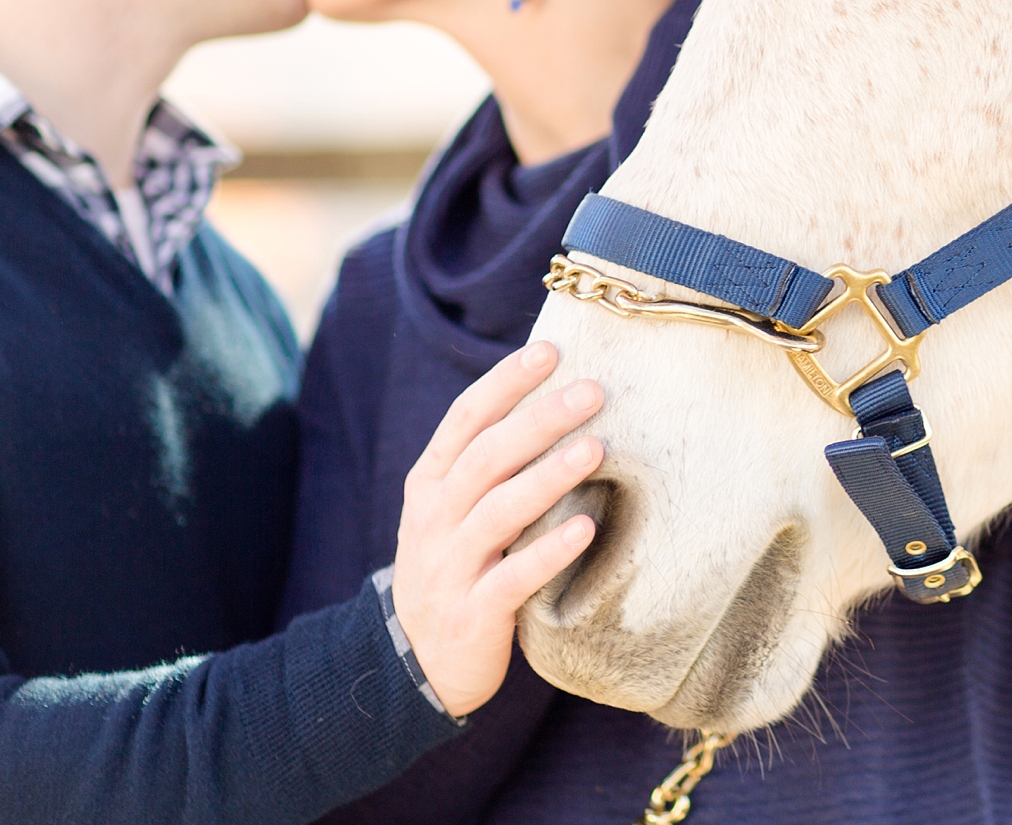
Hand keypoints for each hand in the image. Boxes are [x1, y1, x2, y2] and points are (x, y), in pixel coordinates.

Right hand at [390, 341, 601, 717]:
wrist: (414, 662)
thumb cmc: (457, 568)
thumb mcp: (456, 511)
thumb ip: (492, 465)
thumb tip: (557, 401)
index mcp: (432, 483)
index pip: (465, 419)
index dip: (505, 382)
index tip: (550, 350)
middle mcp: (435, 517)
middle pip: (487, 456)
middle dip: (540, 419)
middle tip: (592, 391)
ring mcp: (450, 566)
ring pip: (499, 511)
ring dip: (549, 477)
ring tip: (597, 449)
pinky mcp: (472, 613)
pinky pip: (513, 578)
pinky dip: (549, 552)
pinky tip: (586, 531)